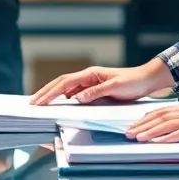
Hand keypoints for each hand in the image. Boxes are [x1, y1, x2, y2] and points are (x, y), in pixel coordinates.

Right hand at [30, 58, 173, 104]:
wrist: (146, 80)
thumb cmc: (132, 82)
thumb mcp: (115, 88)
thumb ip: (95, 92)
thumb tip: (77, 98)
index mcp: (90, 74)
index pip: (65, 83)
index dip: (50, 92)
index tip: (39, 101)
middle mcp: (88, 77)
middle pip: (61, 84)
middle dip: (46, 93)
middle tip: (32, 103)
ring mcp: (90, 83)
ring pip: (66, 89)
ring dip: (53, 95)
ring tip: (40, 104)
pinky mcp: (95, 90)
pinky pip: (75, 94)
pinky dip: (64, 99)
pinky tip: (59, 105)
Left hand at [125, 102, 178, 142]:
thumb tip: (172, 135)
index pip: (160, 113)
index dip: (145, 120)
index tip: (132, 127)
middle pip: (160, 118)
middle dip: (142, 126)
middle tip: (127, 134)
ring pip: (168, 124)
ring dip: (152, 132)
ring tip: (138, 138)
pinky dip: (169, 137)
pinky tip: (160, 142)